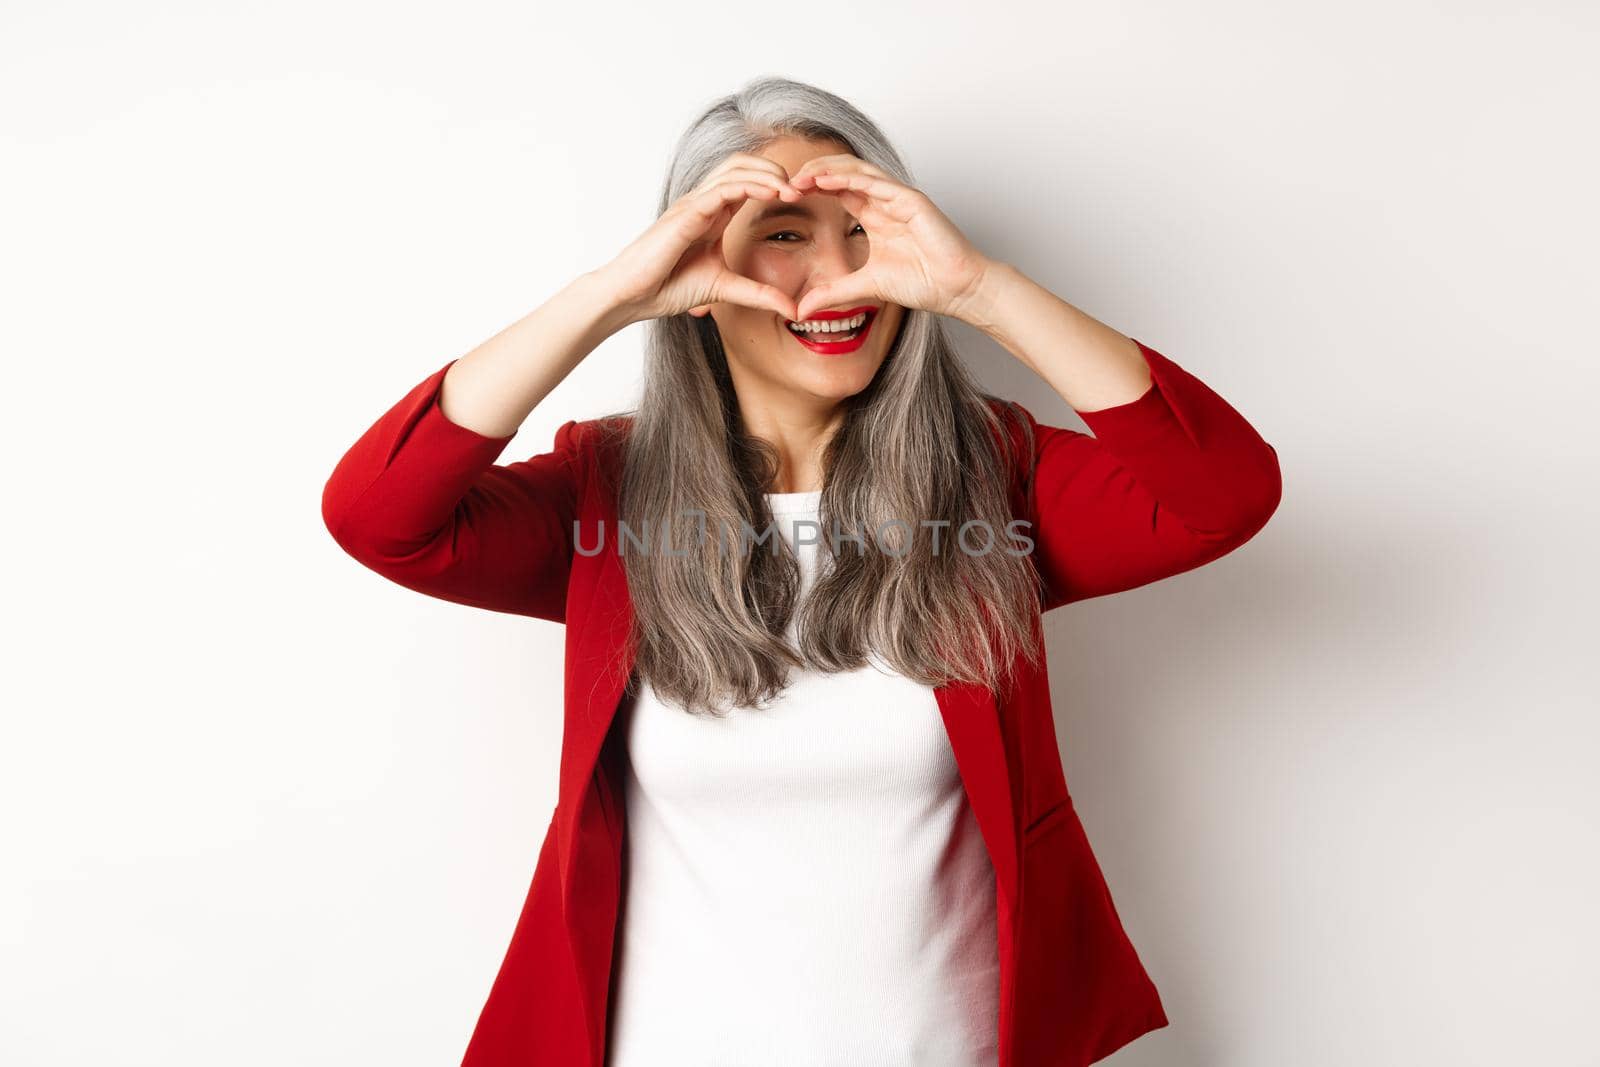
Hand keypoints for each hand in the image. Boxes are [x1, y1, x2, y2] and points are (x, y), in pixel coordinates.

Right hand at [595, 153, 802, 324]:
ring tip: (793, 189)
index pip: (748, 181)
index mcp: (713, 214)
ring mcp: (694, 204)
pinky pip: (722, 188)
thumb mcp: (725, 289)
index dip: (776, 183)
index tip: (802, 200)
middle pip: (743, 165)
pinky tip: (772, 193)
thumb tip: (793, 309)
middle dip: (776, 171)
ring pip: (735, 169)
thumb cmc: (667, 288)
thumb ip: (759, 295)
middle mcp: (704, 202)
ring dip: (768, 174)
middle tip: (803, 189)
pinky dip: (750, 185)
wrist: (632, 296)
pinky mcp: (687, 213)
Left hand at [786, 154, 996, 323]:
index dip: (811, 188)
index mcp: (875, 215)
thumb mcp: (865, 288)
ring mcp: (899, 197)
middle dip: (813, 173)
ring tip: (799, 176)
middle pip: (843, 172)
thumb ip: (833, 293)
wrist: (957, 289)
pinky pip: (875, 183)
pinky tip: (825, 180)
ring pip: (857, 171)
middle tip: (784, 182)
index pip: (838, 190)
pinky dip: (849, 178)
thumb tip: (801, 310)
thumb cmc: (923, 283)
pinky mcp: (911, 200)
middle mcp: (885, 200)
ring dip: (826, 170)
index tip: (785, 196)